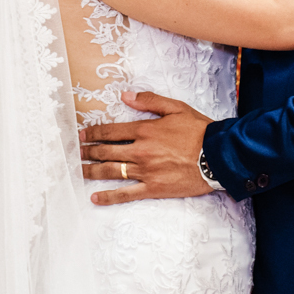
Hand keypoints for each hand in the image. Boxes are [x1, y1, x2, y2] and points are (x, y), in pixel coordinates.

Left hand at [79, 91, 213, 204]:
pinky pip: (126, 194)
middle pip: (107, 151)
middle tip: (75, 152)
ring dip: (92, 170)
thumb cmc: (199, 131)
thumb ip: (149, 101)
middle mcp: (140, 151)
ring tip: (79, 170)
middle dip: (88, 151)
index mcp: (145, 130)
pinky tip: (95, 197)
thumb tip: (124, 96)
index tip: (81, 135)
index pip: (111, 131)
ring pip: (111, 171)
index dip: (93, 133)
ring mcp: (145, 171)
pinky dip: (109, 196)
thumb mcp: (176, 108)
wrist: (218, 156)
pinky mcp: (153, 188)